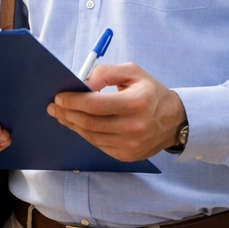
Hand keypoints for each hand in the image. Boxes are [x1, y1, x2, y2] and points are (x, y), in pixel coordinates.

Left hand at [48, 62, 186, 161]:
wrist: (174, 120)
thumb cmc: (150, 92)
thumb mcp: (132, 72)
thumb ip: (105, 72)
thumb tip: (83, 82)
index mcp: (137, 103)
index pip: (95, 105)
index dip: (73, 101)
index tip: (59, 96)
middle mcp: (134, 127)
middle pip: (89, 122)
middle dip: (67, 113)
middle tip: (54, 106)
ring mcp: (131, 145)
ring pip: (91, 135)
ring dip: (72, 124)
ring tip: (61, 114)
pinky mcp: (127, 155)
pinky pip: (98, 144)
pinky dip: (85, 134)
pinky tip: (77, 124)